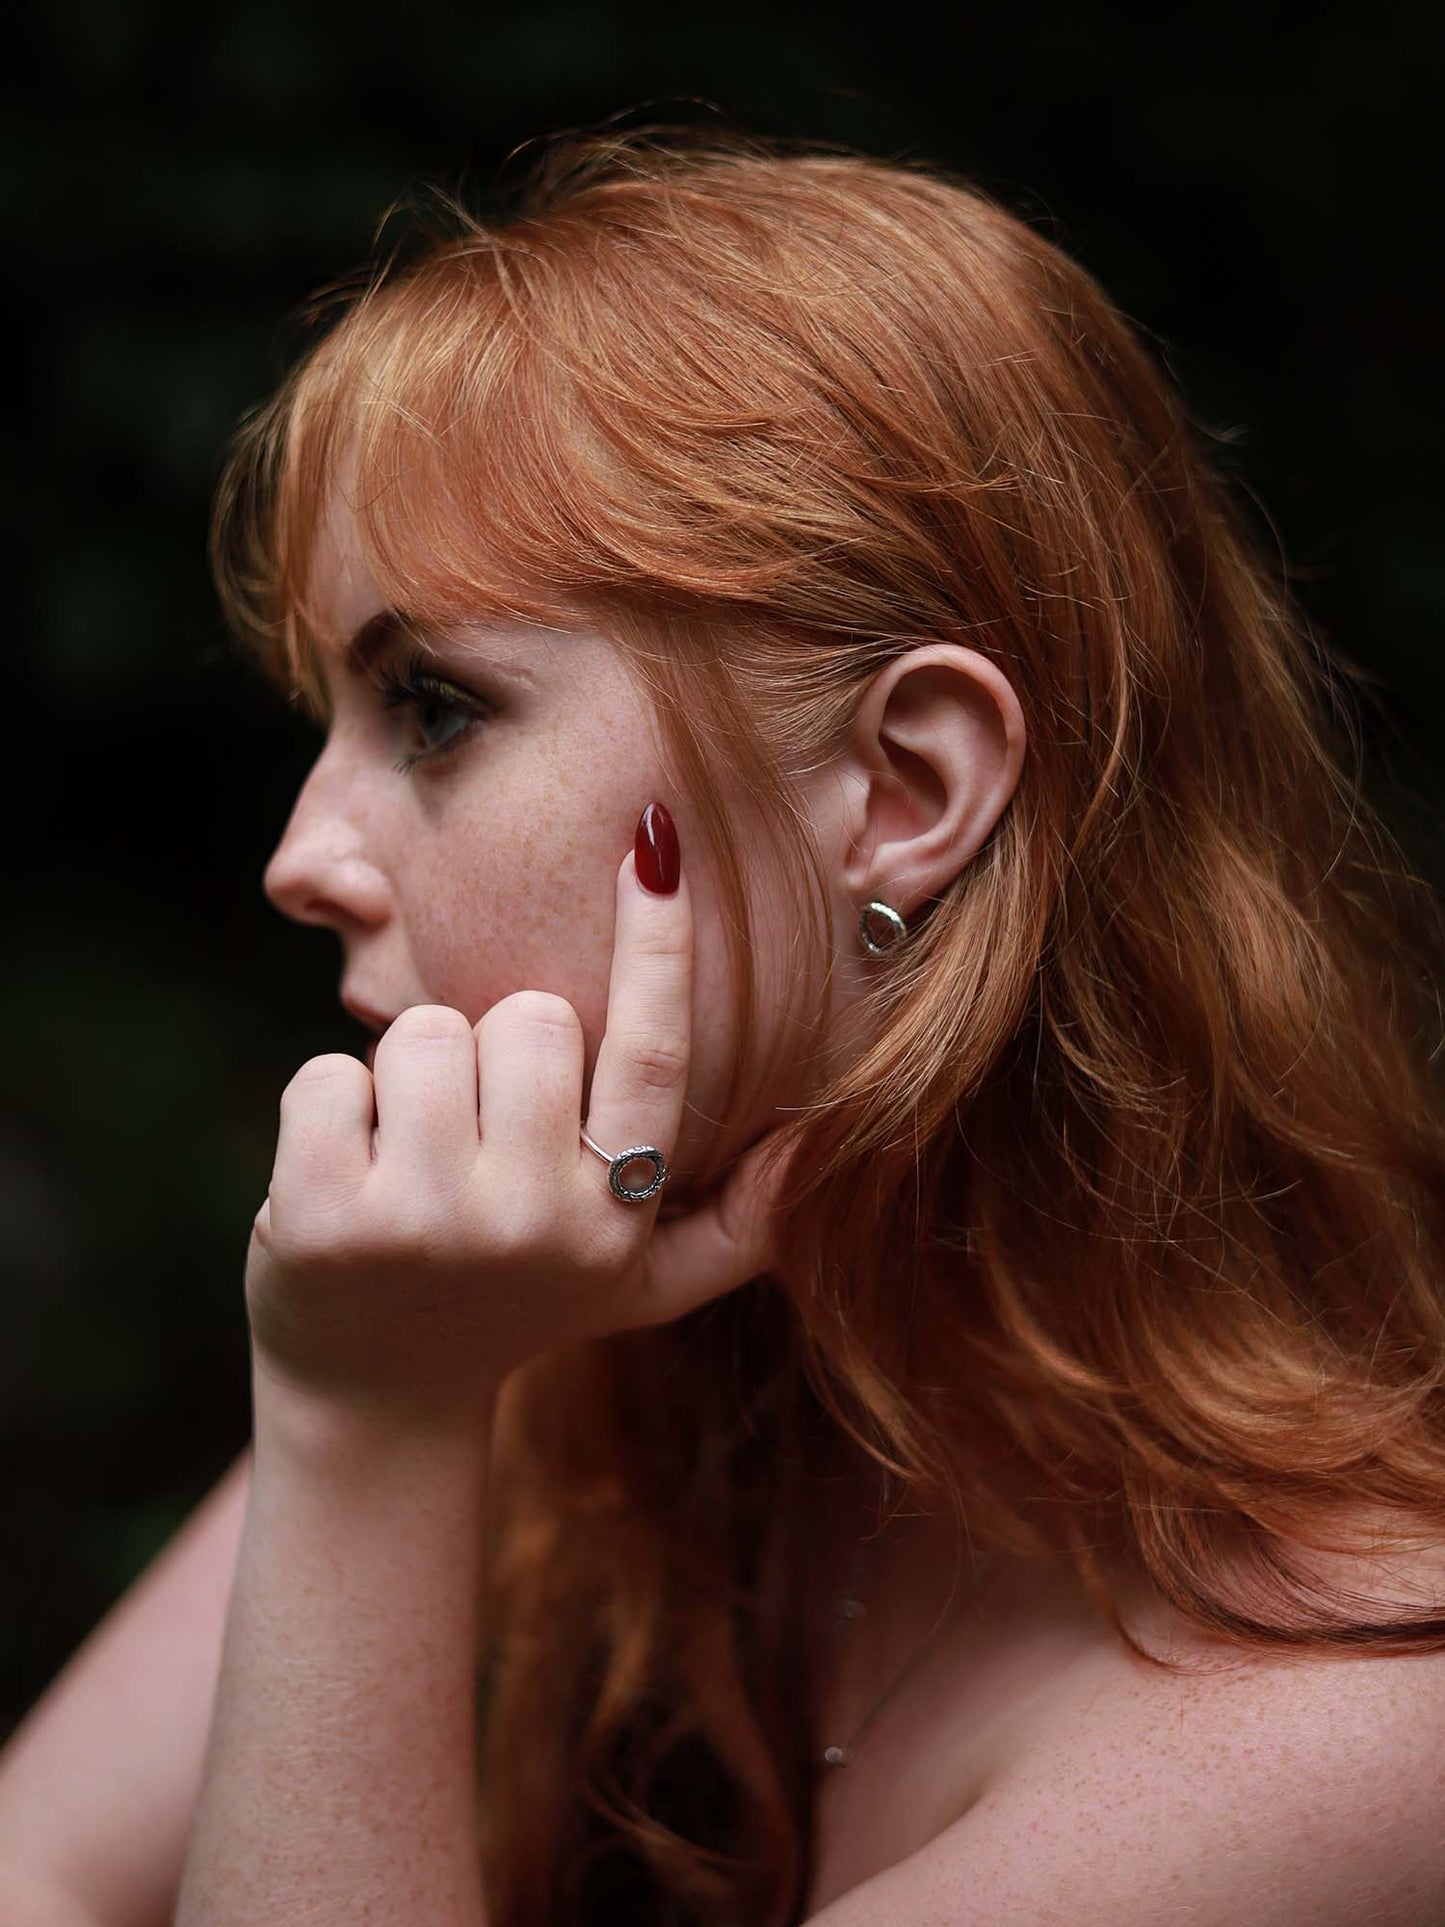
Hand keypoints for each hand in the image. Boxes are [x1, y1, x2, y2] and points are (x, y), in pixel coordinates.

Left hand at [244, 835, 789, 1433]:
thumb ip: (742, 1224)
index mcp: (617, 1217)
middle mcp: (534, 1221)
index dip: (658, 942)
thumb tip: (820, 1142)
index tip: (654, 840)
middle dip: (495, 1051)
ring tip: (412, 1159)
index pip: (655, 1053)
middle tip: (476, 1134)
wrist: (373, 1403)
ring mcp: (427, 1221)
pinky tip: (344, 1181)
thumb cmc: (518, 1309)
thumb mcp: (645, 1288)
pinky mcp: (324, 1219)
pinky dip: (328, 1111)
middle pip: (527, 1017)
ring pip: (425, 1035)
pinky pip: (329, 1077)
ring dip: (410, 1078)